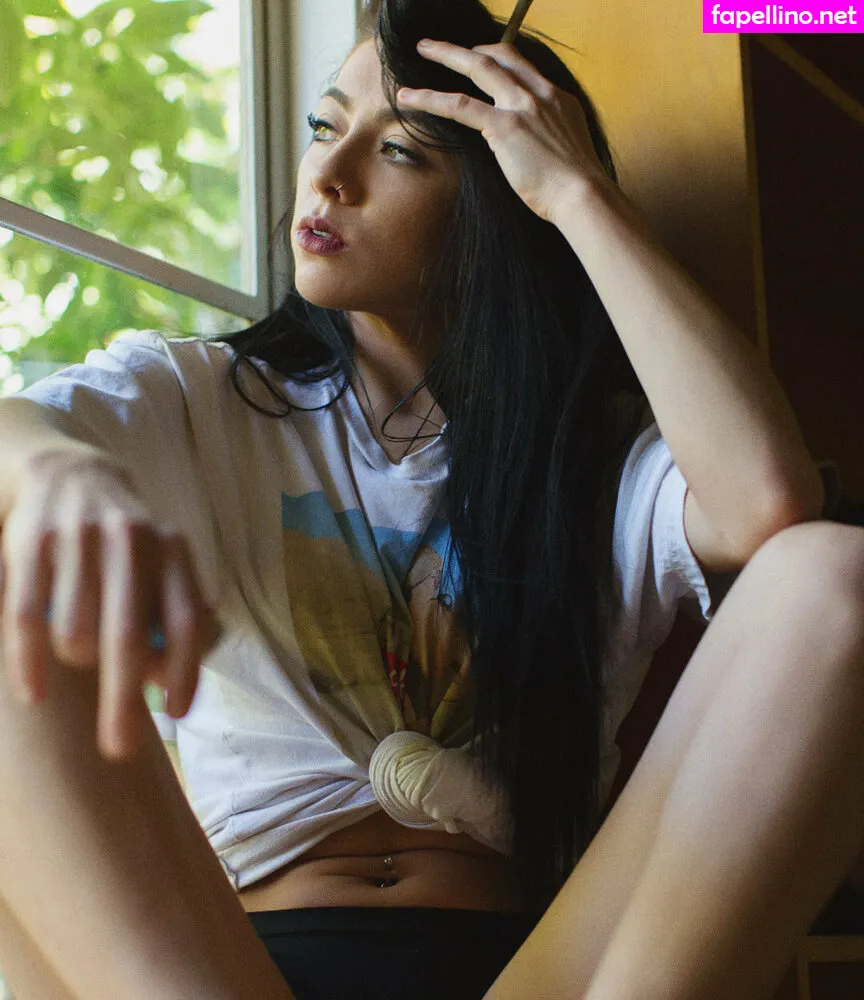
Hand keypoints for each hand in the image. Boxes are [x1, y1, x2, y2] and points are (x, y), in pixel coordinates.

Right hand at [0, 450, 221, 760]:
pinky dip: (29, 662)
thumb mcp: (161, 565)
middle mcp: (129, 541)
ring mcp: (78, 541)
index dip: (184, 670)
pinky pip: (26, 619)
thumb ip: (172, 617)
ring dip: (77, 661)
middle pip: (127, 638)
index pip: (186, 619)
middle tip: (118, 749)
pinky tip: (34, 694)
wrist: (67, 472)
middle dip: (123, 701)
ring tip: (79, 651)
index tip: (176, 713)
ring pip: (76, 635)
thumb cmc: (124, 541)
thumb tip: (166, 681)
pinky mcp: (29, 545)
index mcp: (171, 549)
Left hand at [397, 39, 610, 226]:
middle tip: (443, 46)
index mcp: (558, 98)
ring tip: (423, 49)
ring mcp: (522, 106)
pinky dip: (431, 98)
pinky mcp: (504, 126)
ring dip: (447, 54)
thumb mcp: (568, 151)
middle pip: (500, 55)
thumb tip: (534, 149)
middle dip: (469, 48)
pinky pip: (460, 105)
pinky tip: (409, 97)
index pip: (523, 66)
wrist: (583, 194)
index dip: (498, 57)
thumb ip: (549, 138)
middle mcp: (540, 93)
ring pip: (478, 67)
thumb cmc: (576, 187)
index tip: (480, 57)